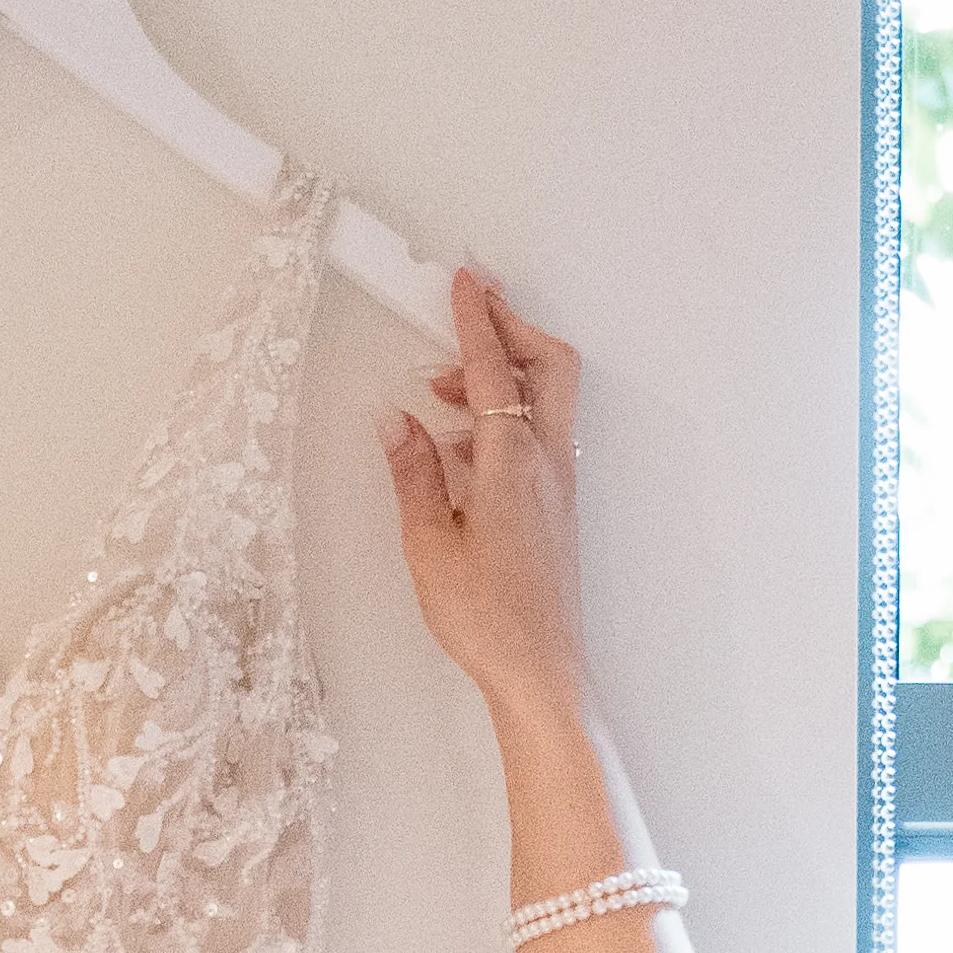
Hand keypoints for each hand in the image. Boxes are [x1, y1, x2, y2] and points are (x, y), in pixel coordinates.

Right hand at [380, 272, 591, 720]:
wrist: (539, 671)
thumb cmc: (486, 619)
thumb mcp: (428, 545)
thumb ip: (412, 473)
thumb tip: (393, 419)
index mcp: (512, 462)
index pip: (494, 369)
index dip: (475, 320)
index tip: (463, 281)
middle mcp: (547, 462)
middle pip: (548, 362)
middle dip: (512, 325)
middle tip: (472, 306)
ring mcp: (559, 482)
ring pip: (548, 396)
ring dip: (504, 373)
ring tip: (444, 389)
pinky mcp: (558, 504)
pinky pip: (542, 433)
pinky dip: (510, 412)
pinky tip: (465, 441)